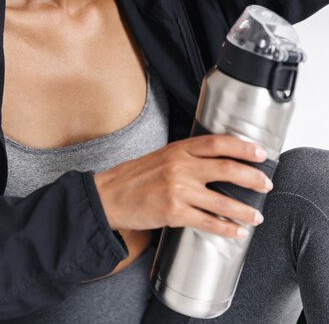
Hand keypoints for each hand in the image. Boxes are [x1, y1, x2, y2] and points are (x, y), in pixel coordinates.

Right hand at [93, 134, 271, 238]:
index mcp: (179, 149)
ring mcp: (177, 190)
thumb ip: (187, 156)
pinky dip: (226, 229)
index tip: (260, 153)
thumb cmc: (135, 176)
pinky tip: (236, 232)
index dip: (243, 147)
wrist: (109, 196)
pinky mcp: (173, 212)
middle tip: (266, 184)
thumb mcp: (162, 156)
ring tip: (257, 216)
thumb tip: (217, 161)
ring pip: (222, 200)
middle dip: (252, 178)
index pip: (218, 143)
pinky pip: (208, 221)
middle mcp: (180, 166)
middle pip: (227, 169)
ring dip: (244, 210)